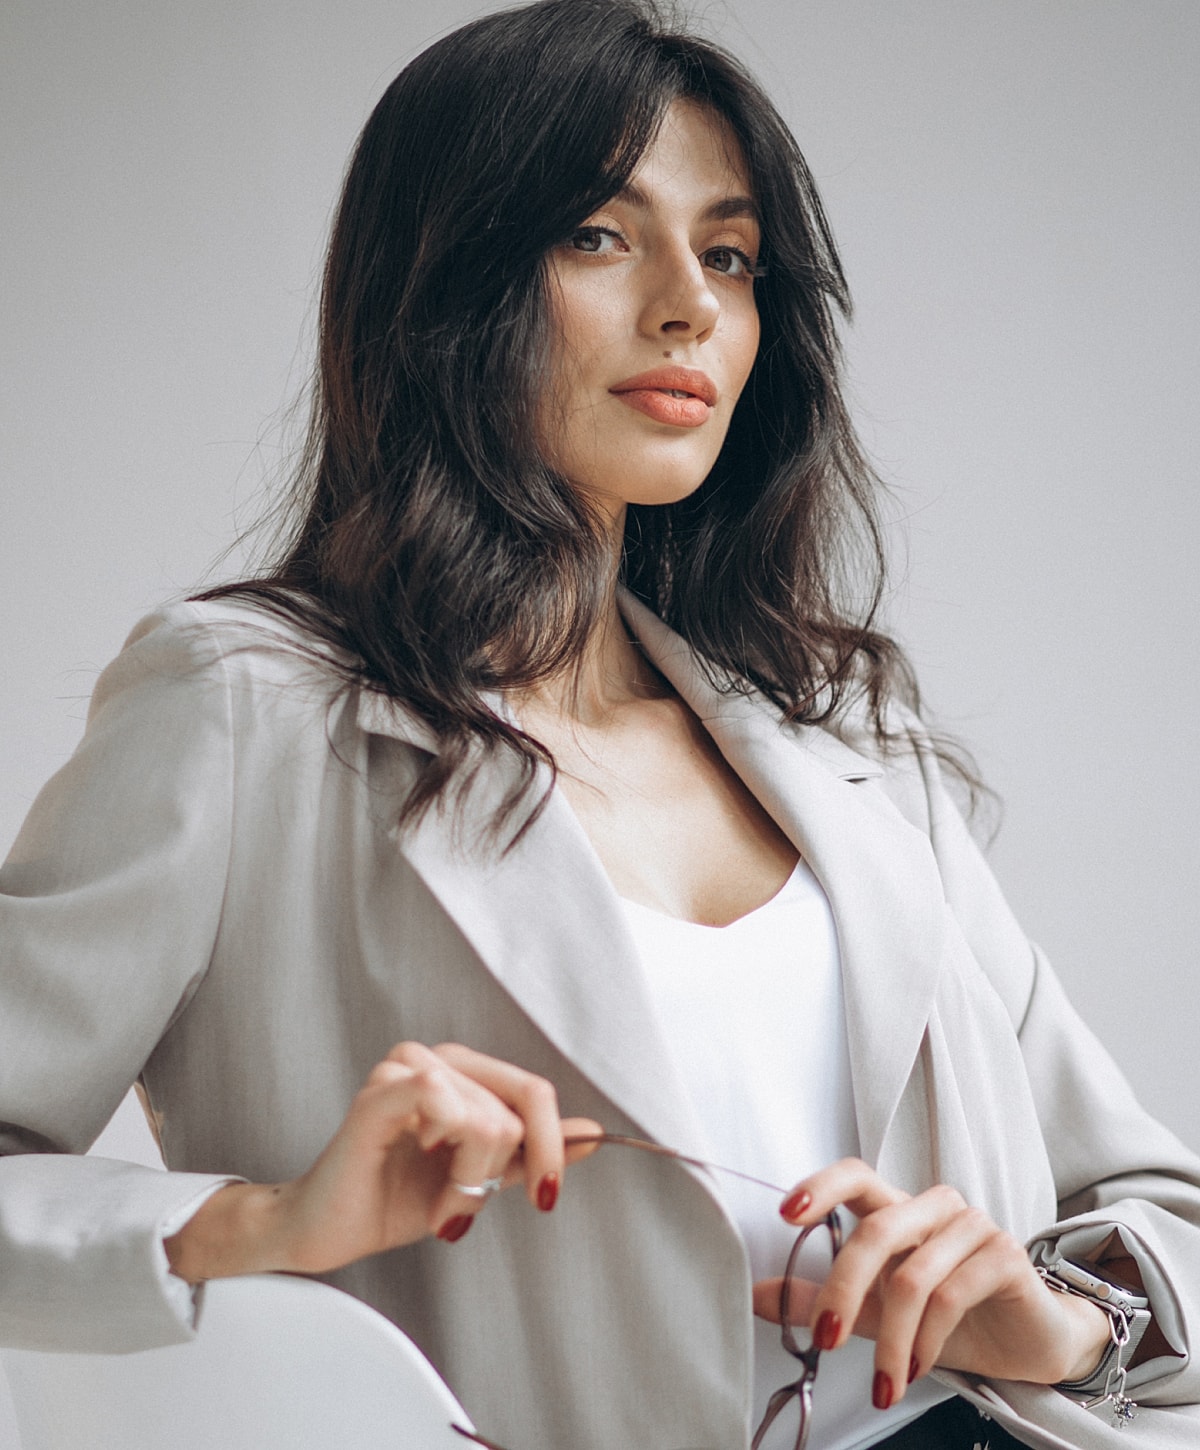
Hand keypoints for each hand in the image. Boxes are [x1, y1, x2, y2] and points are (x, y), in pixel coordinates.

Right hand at [166, 1042, 601, 1282]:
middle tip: (464, 1205)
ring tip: (438, 1201)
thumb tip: (593, 1133)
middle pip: (520, 1104)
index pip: (536, 1092)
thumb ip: (530, 1152)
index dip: (553, 1145)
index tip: (545, 1195)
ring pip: (487, 1117)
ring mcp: (404, 1070)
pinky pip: (440, 1100)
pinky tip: (422, 1172)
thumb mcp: (479, 1178)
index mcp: (463, 1071)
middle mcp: (436, 1058)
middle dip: (501, 1172)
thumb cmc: (394, 1197)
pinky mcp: (378, 1094)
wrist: (329, 1230)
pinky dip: (446, 1161)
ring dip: (468, 1181)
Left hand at [751, 1158, 1111, 1410]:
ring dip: (889, 1340)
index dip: (820, 1186)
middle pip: (876, 1230)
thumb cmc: (948, 1319)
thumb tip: (755, 1295)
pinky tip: (918, 1366)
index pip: (855, 1176)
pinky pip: (952, 1295)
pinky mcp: (1005, 1254)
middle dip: (842, 1290)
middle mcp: (933, 1207)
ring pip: (911, 1277)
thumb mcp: (873, 1312)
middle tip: (822, 1340)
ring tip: (882, 1382)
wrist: (1025, 1344)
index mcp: (898, 1209)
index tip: (785, 1213)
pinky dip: (926, 1341)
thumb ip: (817, 1299)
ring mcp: (971, 1226)